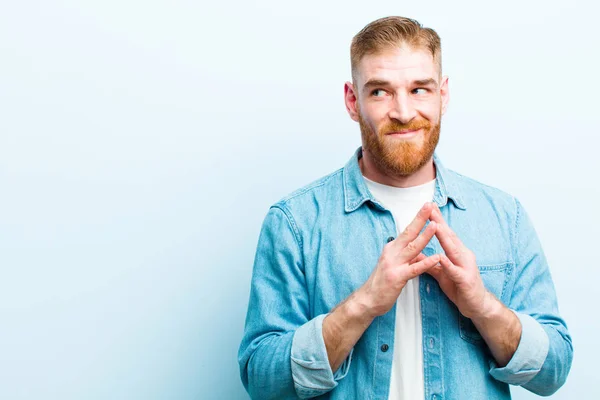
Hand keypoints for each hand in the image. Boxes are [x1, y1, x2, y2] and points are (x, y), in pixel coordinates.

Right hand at [357, 202, 440, 317]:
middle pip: (409, 232)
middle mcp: (392, 253)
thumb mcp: (392, 263)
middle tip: (429, 205)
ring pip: (413, 248)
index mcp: (392, 248)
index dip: (417, 218)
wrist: (368, 299)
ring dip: (425, 236)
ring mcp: (394, 264)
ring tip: (436, 226)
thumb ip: (403, 254)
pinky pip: (414, 269)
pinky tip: (436, 258)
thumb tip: (413, 244)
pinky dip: (426, 263)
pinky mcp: (397, 277)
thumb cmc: (381, 282)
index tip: (426, 206)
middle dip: (420, 218)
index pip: (407, 230)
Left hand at [426, 204, 492, 318]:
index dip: (436, 220)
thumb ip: (430, 263)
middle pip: (450, 236)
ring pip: (453, 250)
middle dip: (439, 222)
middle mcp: (463, 255)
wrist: (476, 305)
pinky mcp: (466, 280)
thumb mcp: (442, 273)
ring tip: (435, 226)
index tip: (428, 207)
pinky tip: (441, 257)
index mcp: (456, 252)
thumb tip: (416, 254)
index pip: (445, 233)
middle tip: (430, 208)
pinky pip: (455, 271)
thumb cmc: (459, 287)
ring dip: (444, 237)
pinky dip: (448, 264)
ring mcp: (465, 267)